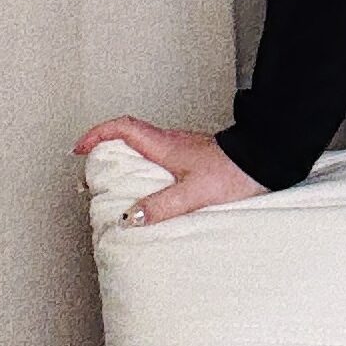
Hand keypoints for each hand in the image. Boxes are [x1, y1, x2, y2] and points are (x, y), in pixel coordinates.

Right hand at [70, 117, 265, 224]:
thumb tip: (131, 217)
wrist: (266, 161)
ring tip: (114, 183)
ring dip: (124, 160)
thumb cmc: (235, 171)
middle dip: (104, 150)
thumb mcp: (195, 193)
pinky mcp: (193, 159)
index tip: (80, 149)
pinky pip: (159, 160)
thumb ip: (163, 205)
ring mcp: (182, 150)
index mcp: (165, 145)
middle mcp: (171, 143)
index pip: (123, 128)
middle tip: (90, 171)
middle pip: (127, 137)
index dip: (97, 135)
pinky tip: (149, 191)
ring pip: (143, 148)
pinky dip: (144, 170)